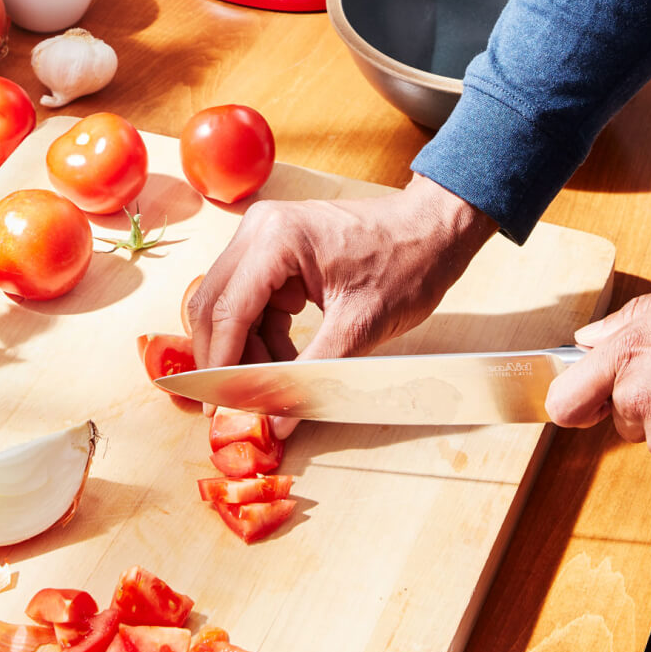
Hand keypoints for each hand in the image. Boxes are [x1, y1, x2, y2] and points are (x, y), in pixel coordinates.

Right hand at [186, 173, 497, 435]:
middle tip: (234, 404)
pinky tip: (285, 361)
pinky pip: (251, 301)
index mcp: (275, 239)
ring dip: (245, 350)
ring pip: (229, 306)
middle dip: (224, 359)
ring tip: (272, 384)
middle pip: (215, 306)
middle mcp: (259, 230)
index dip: (219, 364)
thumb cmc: (407, 263)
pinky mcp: (274, 251)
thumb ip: (313, 375)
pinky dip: (261, 335)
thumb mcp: (360, 326)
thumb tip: (278, 421)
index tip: (217, 408)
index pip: (227, 311)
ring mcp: (264, 237)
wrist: (435, 230)